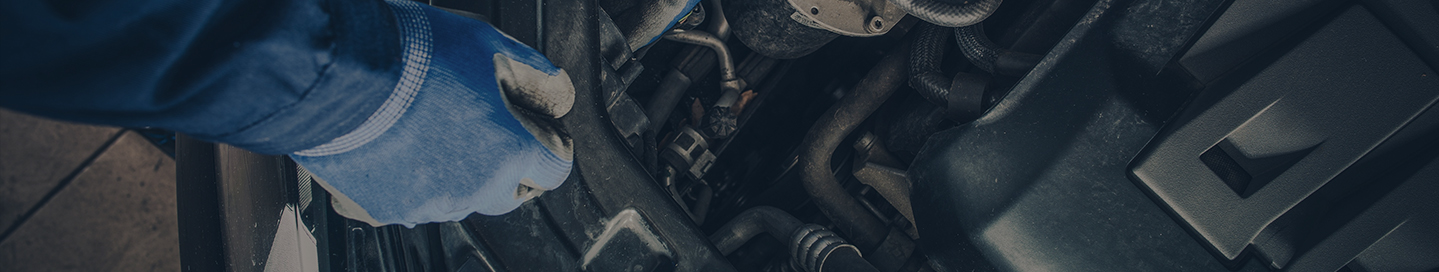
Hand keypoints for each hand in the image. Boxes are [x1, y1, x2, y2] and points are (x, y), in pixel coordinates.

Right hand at [291, 0, 574, 226]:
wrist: (335, 70)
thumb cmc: (410, 53)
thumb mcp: (488, 43)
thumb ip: (533, 73)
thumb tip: (556, 92)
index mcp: (510, 151)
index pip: (554, 168)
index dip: (549, 144)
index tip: (538, 131)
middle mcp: (474, 188)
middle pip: (508, 193)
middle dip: (506, 167)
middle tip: (486, 130)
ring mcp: (427, 204)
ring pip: (457, 199)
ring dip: (456, 174)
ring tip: (431, 129)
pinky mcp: (382, 210)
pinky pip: (407, 202)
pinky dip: (408, 180)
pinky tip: (395, 145)